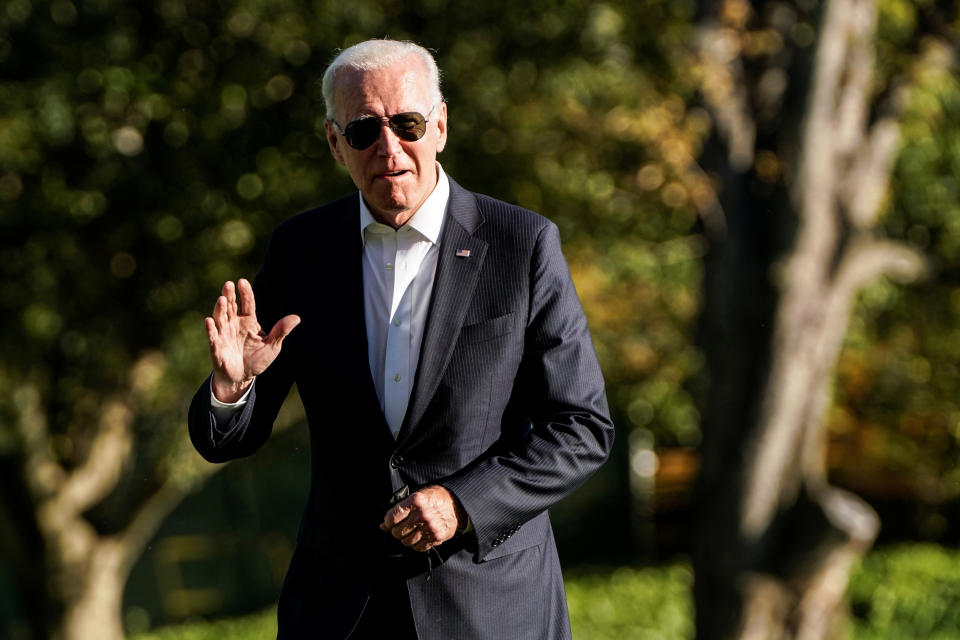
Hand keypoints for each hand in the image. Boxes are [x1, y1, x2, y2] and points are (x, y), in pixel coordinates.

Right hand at [205, 279, 299, 401]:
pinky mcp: (216, 346)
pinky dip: (210, 329)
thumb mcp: (273, 345)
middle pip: (231, 306)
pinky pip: (212, 335)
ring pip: (220, 317)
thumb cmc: (257, 359)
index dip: (245, 293)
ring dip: (220, 308)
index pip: (247, 304)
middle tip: (229, 284)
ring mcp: (224, 333)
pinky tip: (209, 321)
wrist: (243, 377)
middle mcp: (234, 323)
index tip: (242, 282)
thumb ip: (281, 331)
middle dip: (229, 295)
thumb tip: (297, 318)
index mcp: (248, 321)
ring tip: (222, 299)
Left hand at [380, 486, 466, 551]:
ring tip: (411, 532)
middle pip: (398, 532)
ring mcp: (429, 527)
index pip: (392, 517)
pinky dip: (416, 544)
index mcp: (416, 501)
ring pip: (406, 541)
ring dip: (406, 538)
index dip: (388, 522)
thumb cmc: (436, 498)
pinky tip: (419, 537)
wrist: (458, 504)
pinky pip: (418, 547)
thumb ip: (400, 509)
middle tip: (401, 527)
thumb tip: (383, 525)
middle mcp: (422, 514)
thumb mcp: (418, 496)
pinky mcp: (436, 537)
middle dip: (396, 531)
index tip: (389, 523)